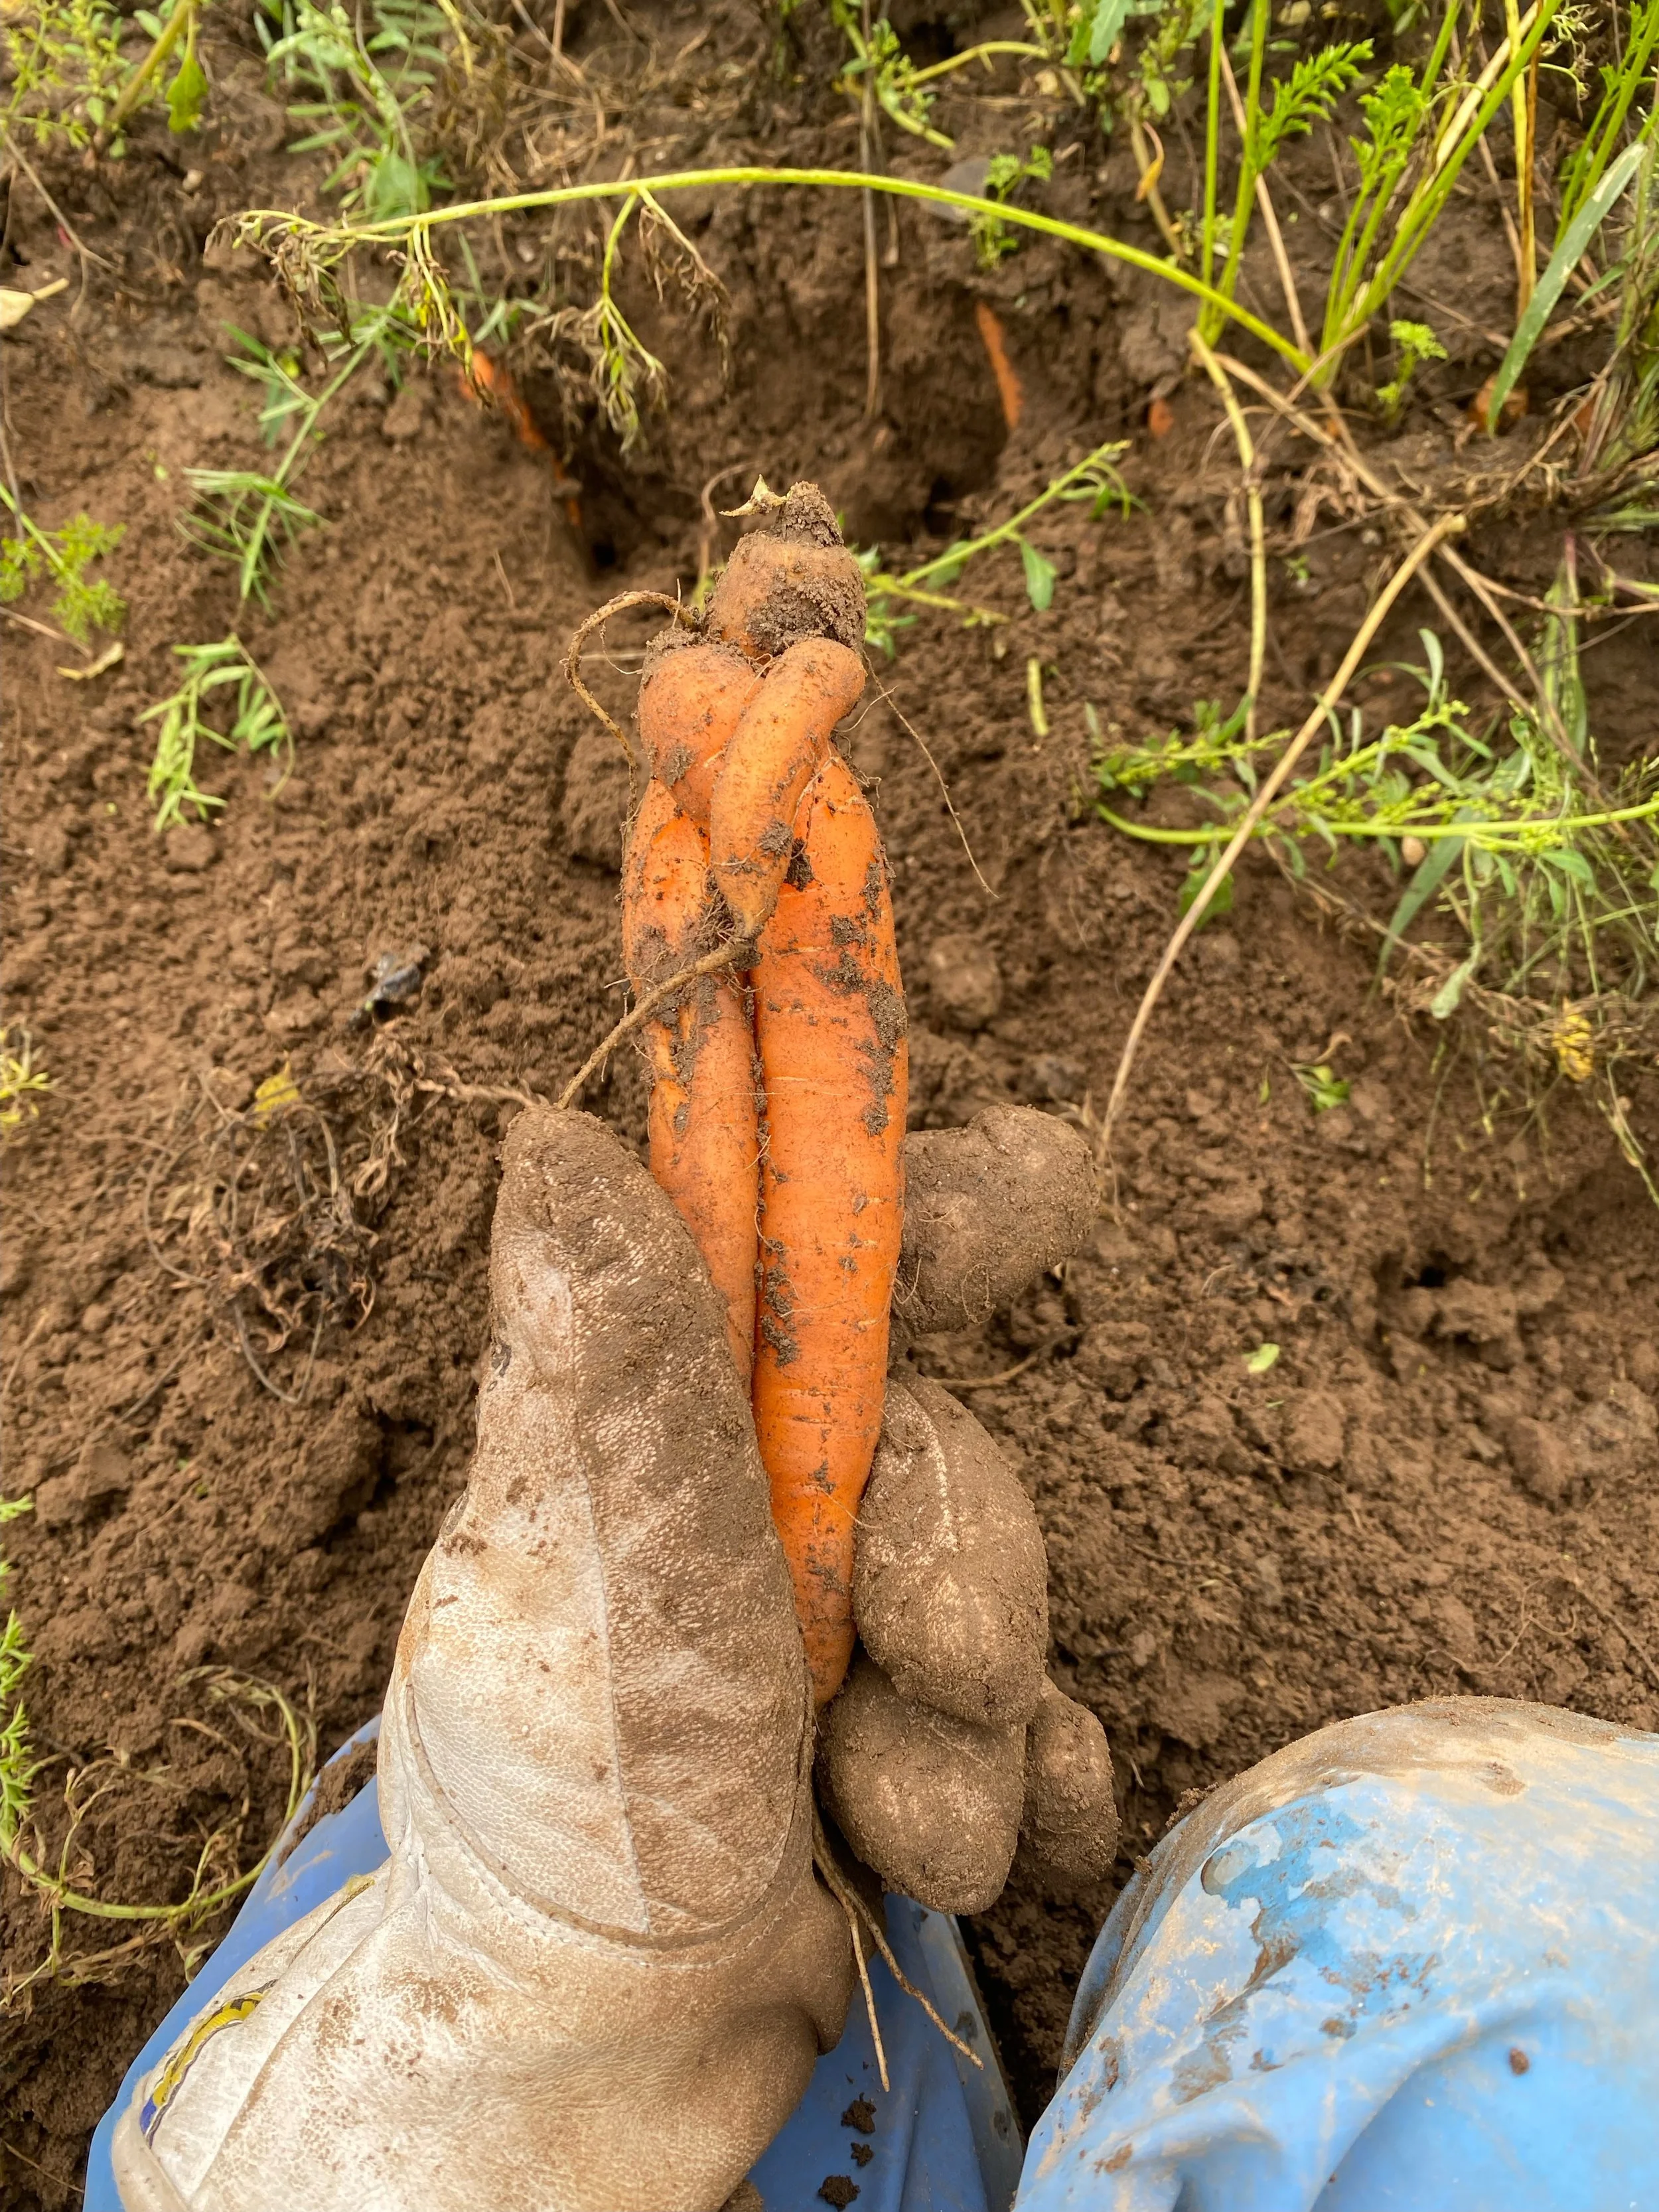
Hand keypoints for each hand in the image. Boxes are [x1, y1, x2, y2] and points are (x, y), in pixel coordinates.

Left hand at [115, 1104, 1116, 2211]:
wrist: (604, 2053)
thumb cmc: (559, 1820)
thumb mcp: (586, 1583)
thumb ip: (611, 1374)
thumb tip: (556, 1141)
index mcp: (654, 1429)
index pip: (800, 1262)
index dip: (929, 1208)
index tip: (1050, 1182)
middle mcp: (744, 1504)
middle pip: (929, 1443)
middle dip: (961, 1554)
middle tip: (941, 1661)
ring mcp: (824, 1622)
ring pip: (985, 1588)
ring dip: (972, 1716)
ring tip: (904, 1827)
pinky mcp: (894, 1729)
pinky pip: (1027, 1713)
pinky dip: (1034, 1773)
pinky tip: (1021, 1836)